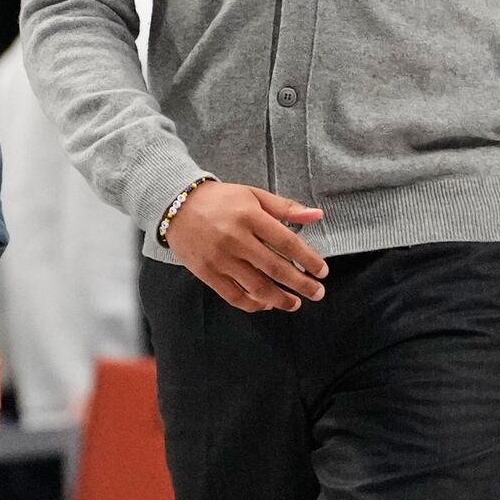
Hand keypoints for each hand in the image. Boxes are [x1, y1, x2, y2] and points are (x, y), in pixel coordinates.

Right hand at [167, 184, 327, 312]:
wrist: (176, 204)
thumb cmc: (220, 199)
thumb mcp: (254, 195)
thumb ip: (286, 208)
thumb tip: (317, 215)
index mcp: (250, 216)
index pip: (287, 243)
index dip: (308, 259)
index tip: (323, 271)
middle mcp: (236, 239)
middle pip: (276, 269)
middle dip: (301, 284)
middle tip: (318, 293)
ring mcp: (220, 259)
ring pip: (256, 287)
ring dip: (280, 299)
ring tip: (295, 304)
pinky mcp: (207, 273)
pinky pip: (234, 296)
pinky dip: (253, 304)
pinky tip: (267, 305)